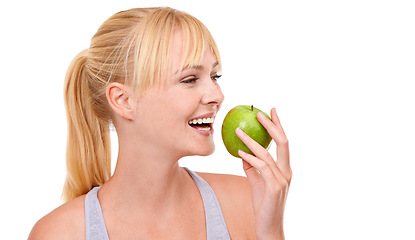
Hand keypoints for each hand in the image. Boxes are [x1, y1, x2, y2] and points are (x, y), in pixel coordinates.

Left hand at [235, 108, 291, 239]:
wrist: (268, 227)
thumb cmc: (263, 205)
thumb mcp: (257, 182)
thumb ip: (252, 167)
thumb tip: (243, 152)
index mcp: (285, 169)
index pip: (283, 143)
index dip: (278, 126)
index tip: (271, 111)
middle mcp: (287, 172)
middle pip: (283, 143)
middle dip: (272, 125)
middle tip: (260, 113)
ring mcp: (282, 180)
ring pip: (267, 154)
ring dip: (251, 141)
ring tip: (238, 131)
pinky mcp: (274, 187)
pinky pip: (261, 167)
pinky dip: (250, 158)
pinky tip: (239, 152)